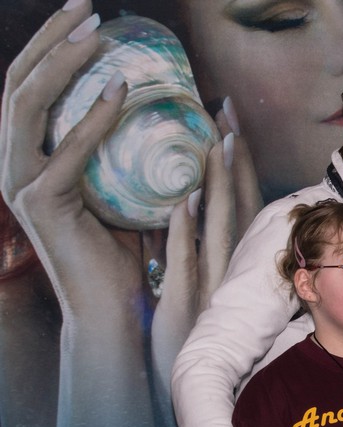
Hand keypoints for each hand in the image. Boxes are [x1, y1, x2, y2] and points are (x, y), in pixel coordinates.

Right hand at [0, 2, 141, 319]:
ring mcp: (22, 184)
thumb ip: (121, 149)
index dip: (50, 46)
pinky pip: (67, 149)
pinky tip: (119, 90)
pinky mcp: (42, 204)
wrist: (115, 307)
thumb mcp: (121, 187)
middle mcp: (14, 166)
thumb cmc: (125, 251)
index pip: (28, 87)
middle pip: (18, 83)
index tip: (87, 16)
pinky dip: (92, 116)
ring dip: (61, 61)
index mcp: (29, 158)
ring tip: (96, 33)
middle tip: (87, 6)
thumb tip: (154, 103)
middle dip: (50, 38)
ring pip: (28, 104)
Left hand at [151, 100, 262, 397]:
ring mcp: (208, 283)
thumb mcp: (206, 293)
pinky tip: (185, 202)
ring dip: (220, 183)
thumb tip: (182, 211)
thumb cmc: (198, 342)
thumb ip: (195, 254)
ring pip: (219, 225)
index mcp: (232, 263)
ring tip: (219, 141)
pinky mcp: (184, 303)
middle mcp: (226, 267)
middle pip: (235, 203)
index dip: (237, 165)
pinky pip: (186, 260)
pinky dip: (185, 232)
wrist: (196, 388)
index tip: (230, 126)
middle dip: (231, 157)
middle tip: (227, 112)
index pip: (240, 205)